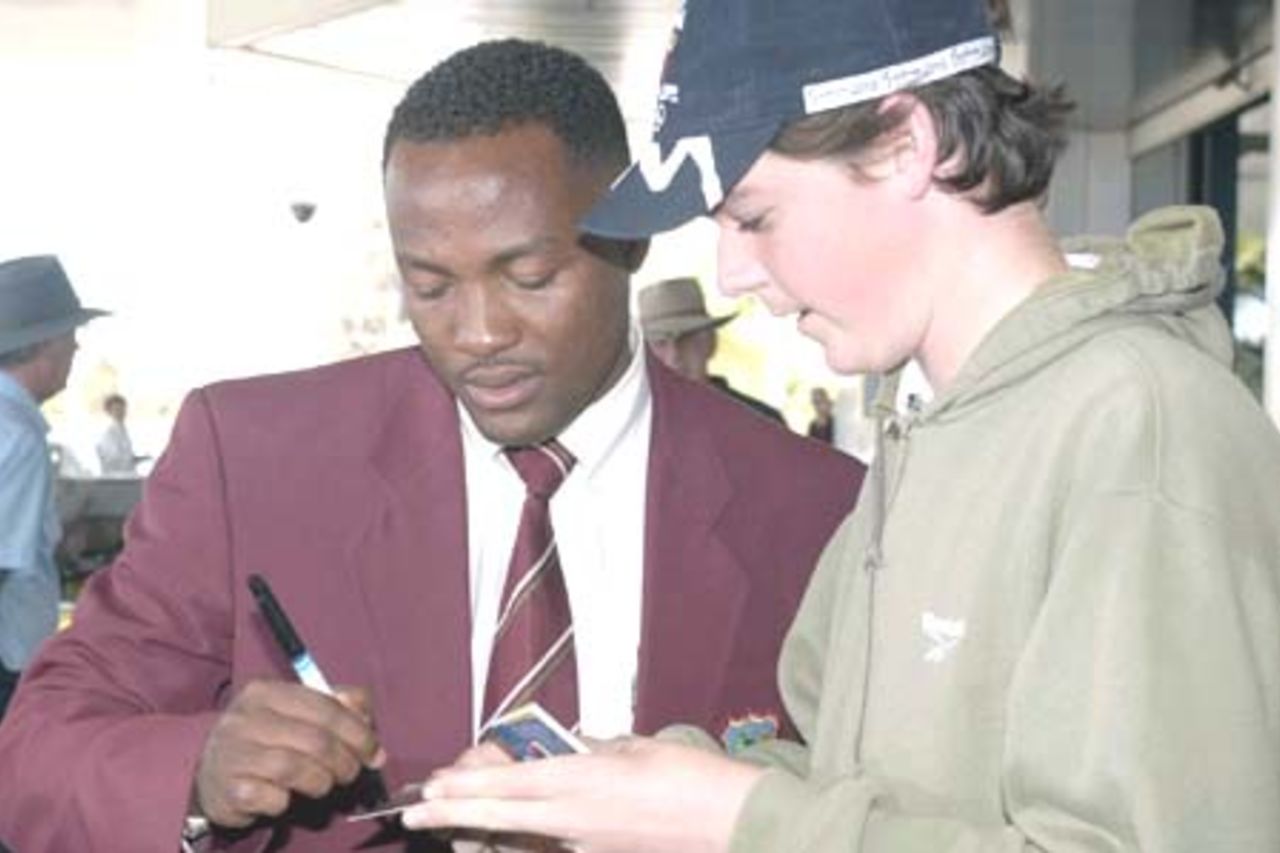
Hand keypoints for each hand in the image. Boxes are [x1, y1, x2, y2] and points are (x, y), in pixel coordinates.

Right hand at [193, 679, 384, 827]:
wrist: (206, 771)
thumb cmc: (263, 738)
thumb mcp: (296, 712)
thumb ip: (335, 705)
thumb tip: (366, 717)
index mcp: (266, 692)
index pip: (326, 708)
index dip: (359, 733)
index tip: (374, 753)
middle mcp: (245, 718)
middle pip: (315, 740)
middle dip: (345, 761)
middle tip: (352, 773)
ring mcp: (232, 754)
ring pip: (296, 768)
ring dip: (321, 782)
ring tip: (323, 784)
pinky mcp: (227, 789)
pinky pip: (272, 798)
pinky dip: (287, 801)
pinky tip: (284, 797)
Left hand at [404, 736, 763, 852]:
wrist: (734, 826)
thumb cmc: (691, 778)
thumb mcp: (637, 748)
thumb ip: (596, 749)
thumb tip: (571, 748)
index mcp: (583, 781)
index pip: (510, 783)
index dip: (466, 785)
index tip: (433, 784)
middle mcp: (575, 819)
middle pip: (500, 818)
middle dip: (454, 814)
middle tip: (417, 811)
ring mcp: (586, 846)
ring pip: (521, 840)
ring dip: (486, 832)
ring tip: (457, 825)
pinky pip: (551, 850)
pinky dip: (525, 842)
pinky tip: (511, 836)